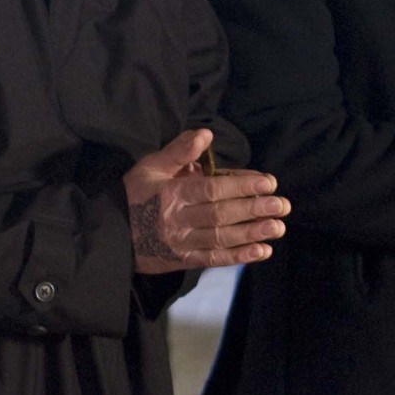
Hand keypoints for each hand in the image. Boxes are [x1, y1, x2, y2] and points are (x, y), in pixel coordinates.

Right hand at [123, 129, 287, 273]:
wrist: (111, 233)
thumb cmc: (135, 194)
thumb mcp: (151, 166)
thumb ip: (180, 151)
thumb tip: (205, 134)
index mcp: (172, 193)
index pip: (212, 189)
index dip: (241, 186)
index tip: (268, 183)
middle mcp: (178, 219)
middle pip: (221, 214)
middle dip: (254, 209)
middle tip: (282, 205)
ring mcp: (181, 242)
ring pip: (221, 238)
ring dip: (252, 233)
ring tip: (278, 228)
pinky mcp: (184, 260)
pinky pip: (214, 258)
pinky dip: (239, 256)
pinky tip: (262, 250)